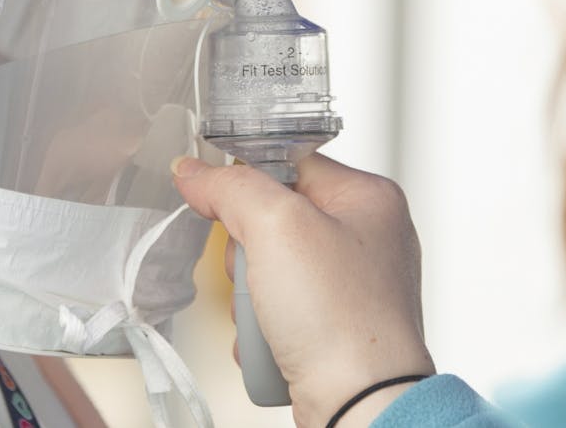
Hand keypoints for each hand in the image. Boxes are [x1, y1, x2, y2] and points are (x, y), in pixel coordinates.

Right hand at [170, 154, 433, 427]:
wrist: (361, 404)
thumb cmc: (342, 319)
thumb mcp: (276, 227)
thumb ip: (231, 188)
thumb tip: (196, 172)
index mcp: (370, 198)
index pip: (289, 162)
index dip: (248, 181)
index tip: (219, 198)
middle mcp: (369, 238)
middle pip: (274, 219)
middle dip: (248, 252)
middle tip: (257, 270)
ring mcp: (353, 286)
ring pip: (271, 268)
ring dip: (251, 295)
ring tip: (266, 315)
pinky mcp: (336, 326)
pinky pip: (281, 309)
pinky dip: (264, 325)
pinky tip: (271, 340)